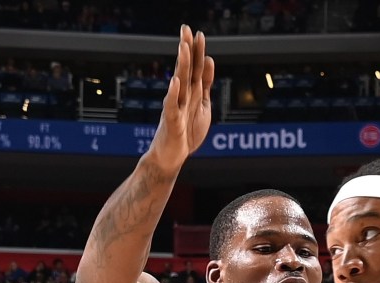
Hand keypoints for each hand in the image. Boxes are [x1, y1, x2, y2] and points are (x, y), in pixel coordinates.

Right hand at [146, 25, 214, 175]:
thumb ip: (204, 84)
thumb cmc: (186, 132)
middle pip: (186, 70)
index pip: (194, 68)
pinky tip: (175, 82)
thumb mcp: (201, 104)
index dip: (197, 52)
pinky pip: (172, 107)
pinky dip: (173, 95)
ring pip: (179, 84)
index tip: (198, 33)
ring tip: (183, 48)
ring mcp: (176, 108)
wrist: (171, 157)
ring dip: (181, 66)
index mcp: (190, 93)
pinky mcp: (171, 122)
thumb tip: (208, 60)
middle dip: (187, 50)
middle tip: (186, 29)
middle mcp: (182, 97)